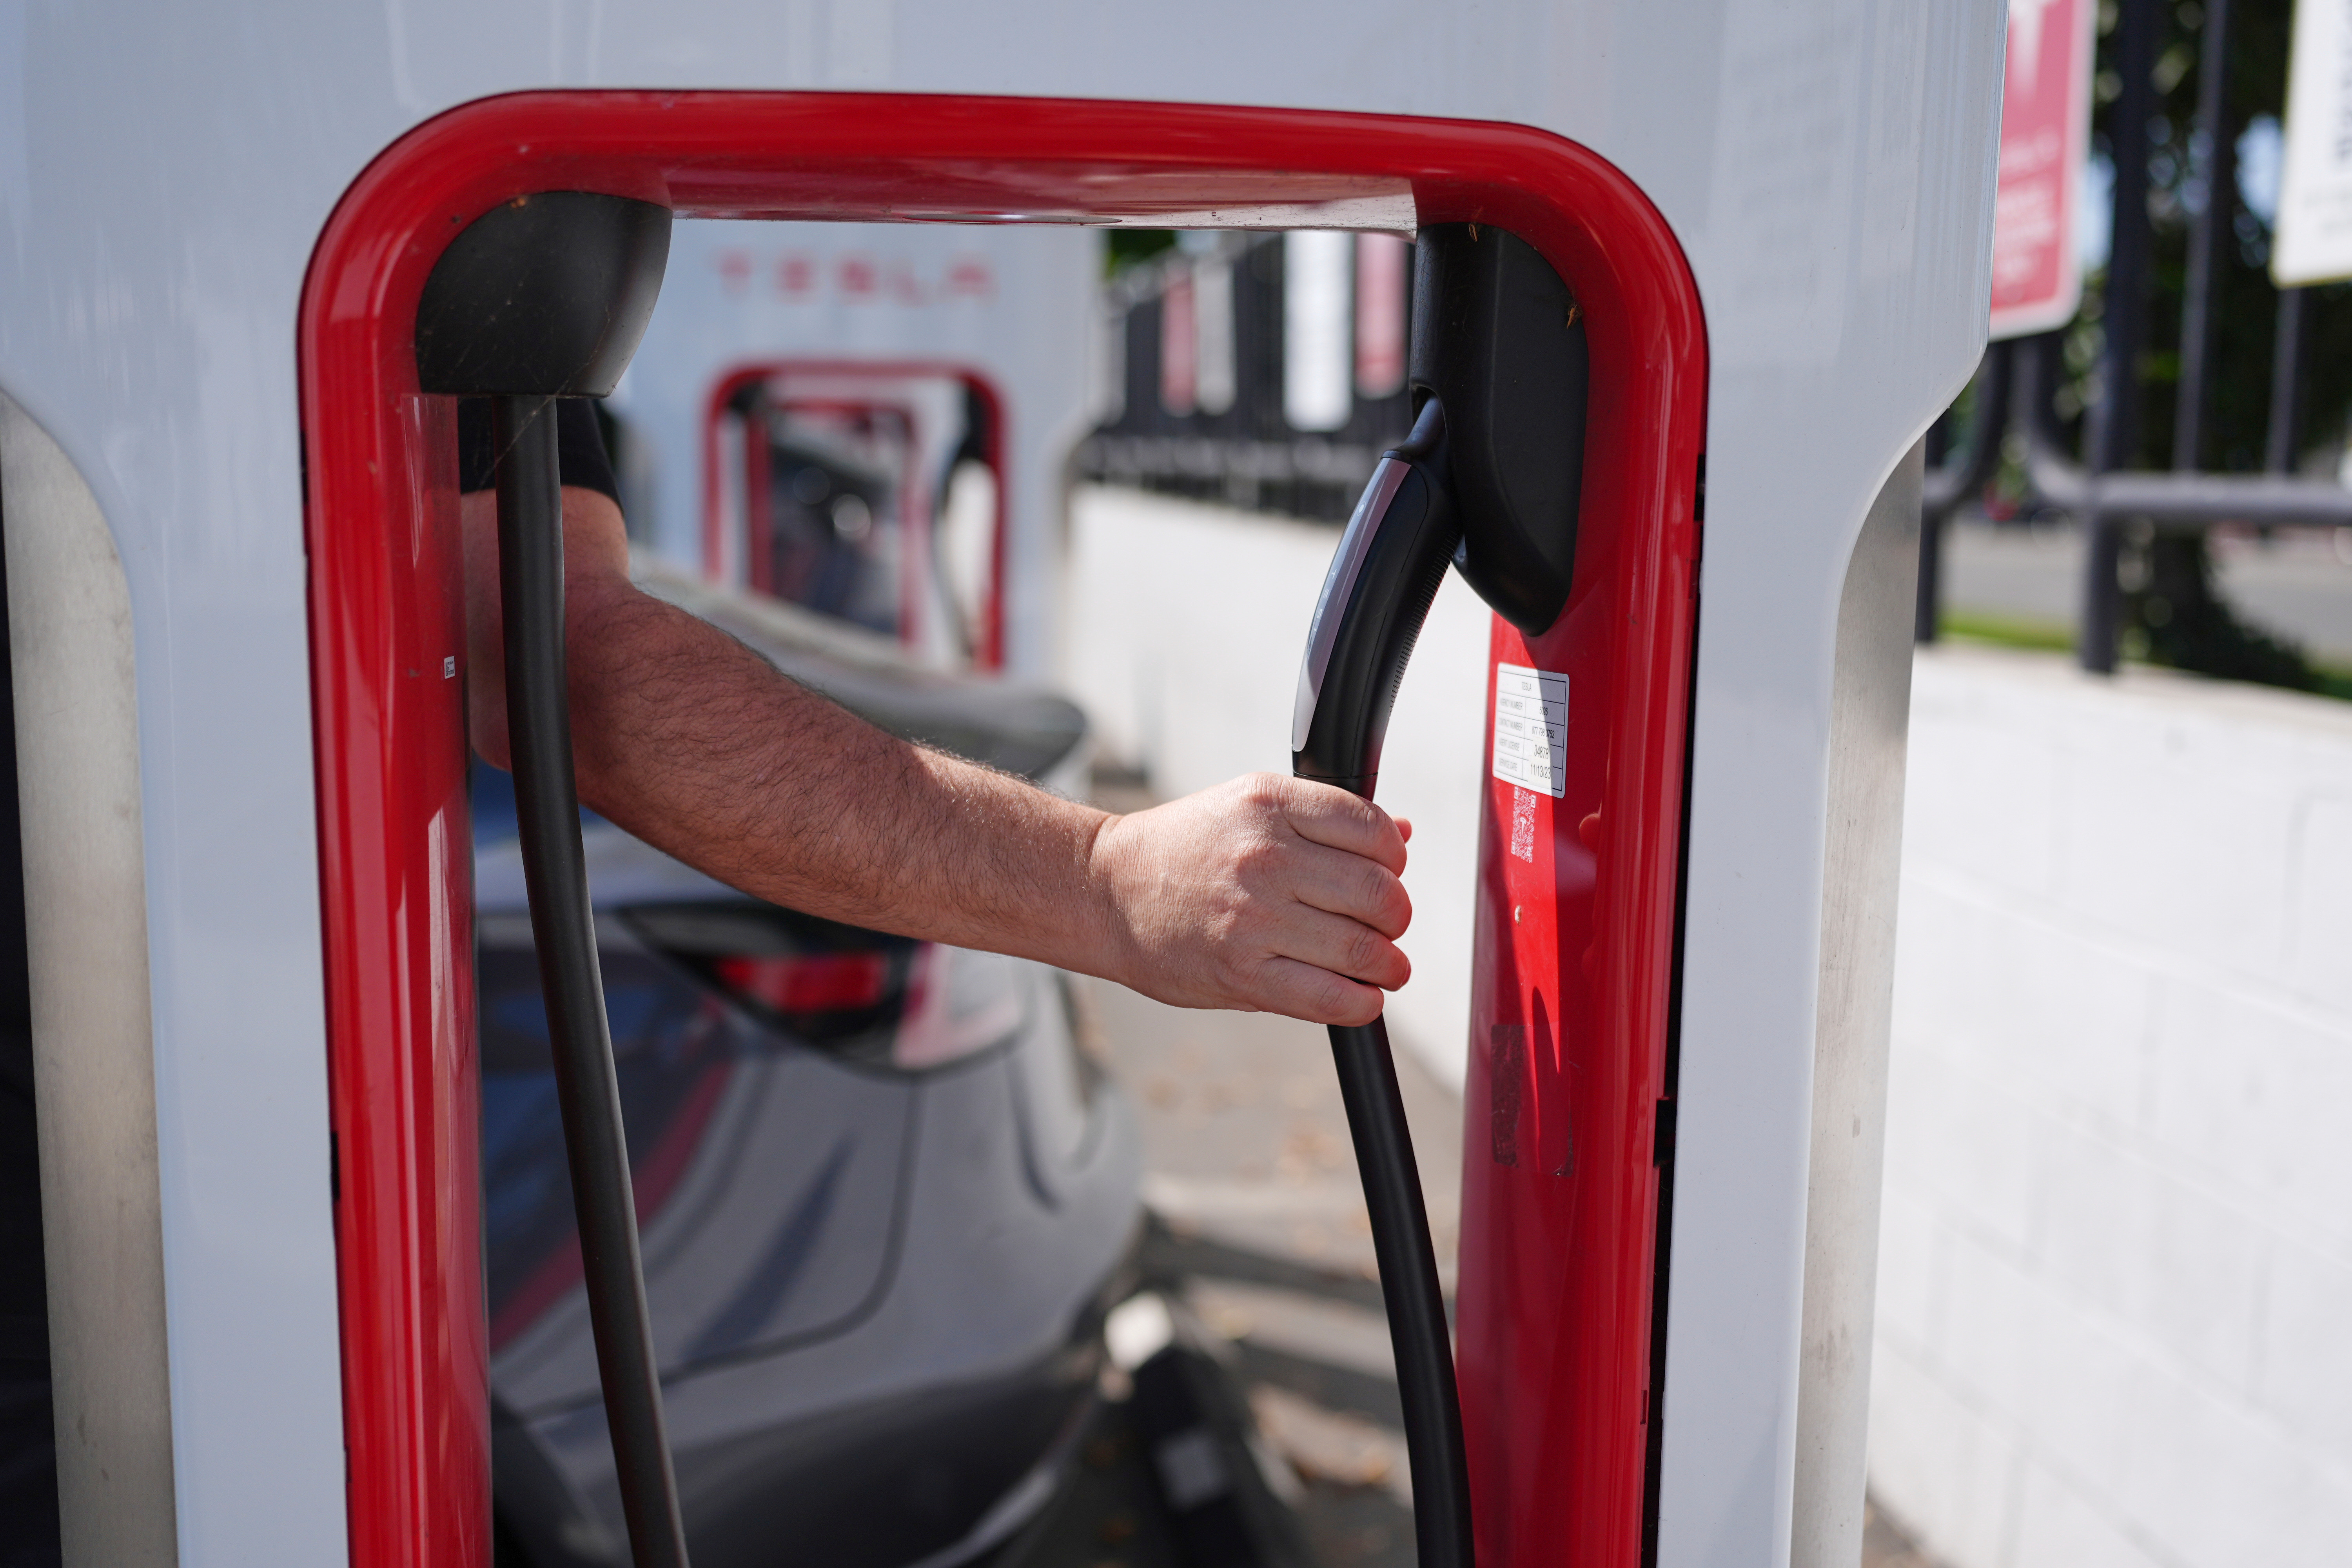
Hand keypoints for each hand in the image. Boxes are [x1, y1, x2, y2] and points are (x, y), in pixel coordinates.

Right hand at [1087, 774, 1413, 1025]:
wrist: (1105, 890)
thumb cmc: (1181, 849)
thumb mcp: (1248, 808)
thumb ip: (1324, 821)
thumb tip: (1402, 833)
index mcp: (1269, 805)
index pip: (1373, 829)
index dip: (1394, 860)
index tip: (1388, 876)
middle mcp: (1265, 856)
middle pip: (1378, 894)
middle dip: (1396, 918)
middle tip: (1388, 928)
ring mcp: (1253, 917)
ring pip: (1362, 949)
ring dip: (1388, 966)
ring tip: (1384, 968)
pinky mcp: (1242, 972)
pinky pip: (1329, 997)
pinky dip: (1361, 1004)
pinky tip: (1361, 998)